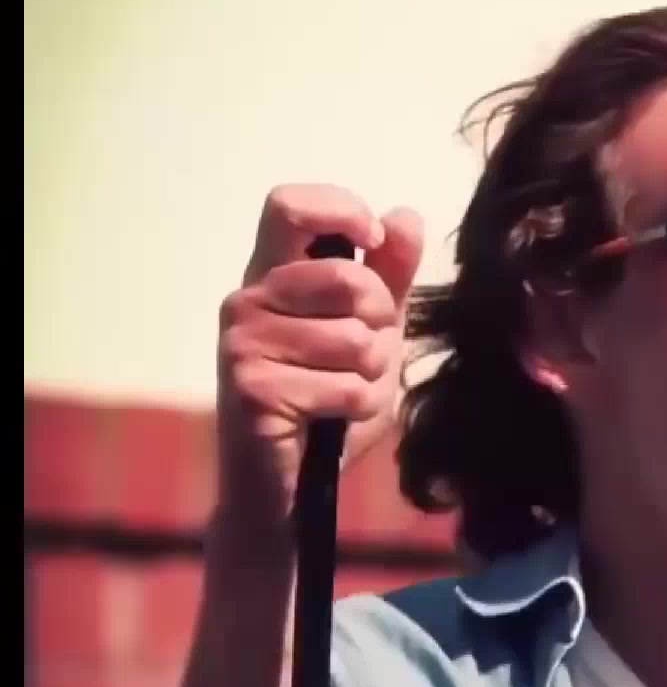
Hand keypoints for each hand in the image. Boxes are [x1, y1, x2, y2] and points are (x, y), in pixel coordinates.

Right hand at [216, 184, 424, 519]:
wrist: (288, 481)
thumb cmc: (326, 399)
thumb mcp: (370, 330)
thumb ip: (389, 276)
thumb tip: (404, 215)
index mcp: (273, 274)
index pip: (289, 205)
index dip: (340, 209)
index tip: (374, 241)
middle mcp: (248, 300)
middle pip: (346, 277)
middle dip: (378, 321)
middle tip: (361, 354)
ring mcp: (242, 343)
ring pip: (354, 339)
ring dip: (369, 375)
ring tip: (341, 391)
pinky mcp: (252, 389)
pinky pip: (345, 387)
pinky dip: (357, 407)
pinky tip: (330, 418)